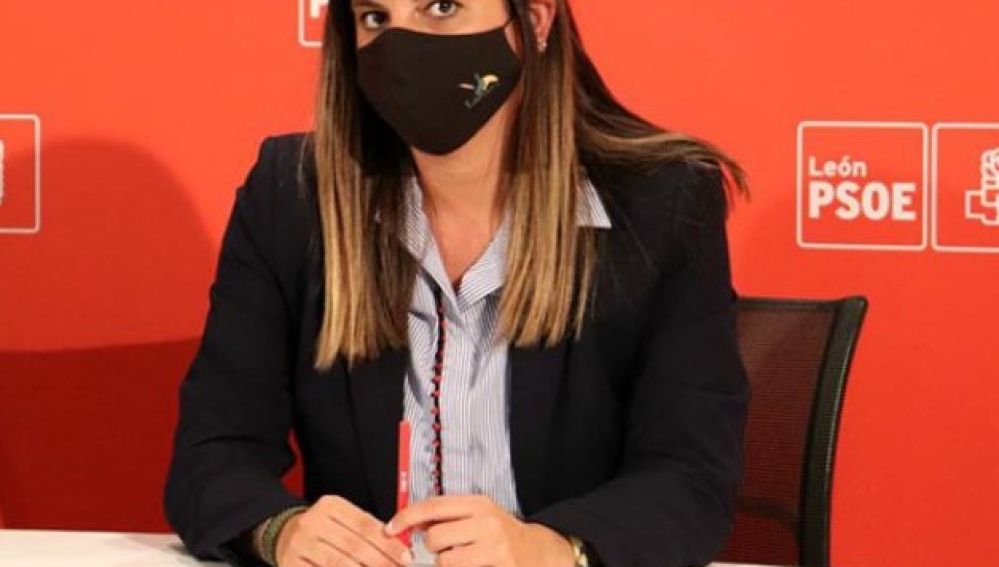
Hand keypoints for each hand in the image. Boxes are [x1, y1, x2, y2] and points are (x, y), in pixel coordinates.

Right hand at [274, 495, 414, 566]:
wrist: (282, 533)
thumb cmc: (321, 528)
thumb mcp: (341, 518)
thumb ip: (366, 529)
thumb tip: (398, 548)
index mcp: (331, 505)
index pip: (366, 525)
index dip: (388, 544)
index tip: (406, 558)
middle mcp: (314, 521)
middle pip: (354, 545)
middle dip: (381, 562)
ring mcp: (300, 544)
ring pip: (338, 562)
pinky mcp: (291, 563)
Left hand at [384, 494, 574, 566]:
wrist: (537, 551)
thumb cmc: (499, 534)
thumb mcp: (477, 515)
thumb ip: (446, 516)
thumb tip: (408, 522)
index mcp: (478, 504)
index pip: (433, 506)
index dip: (406, 517)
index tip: (391, 527)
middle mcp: (487, 523)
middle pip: (435, 537)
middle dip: (430, 547)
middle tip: (441, 549)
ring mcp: (495, 548)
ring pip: (445, 561)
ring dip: (445, 564)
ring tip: (460, 560)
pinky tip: (470, 566)